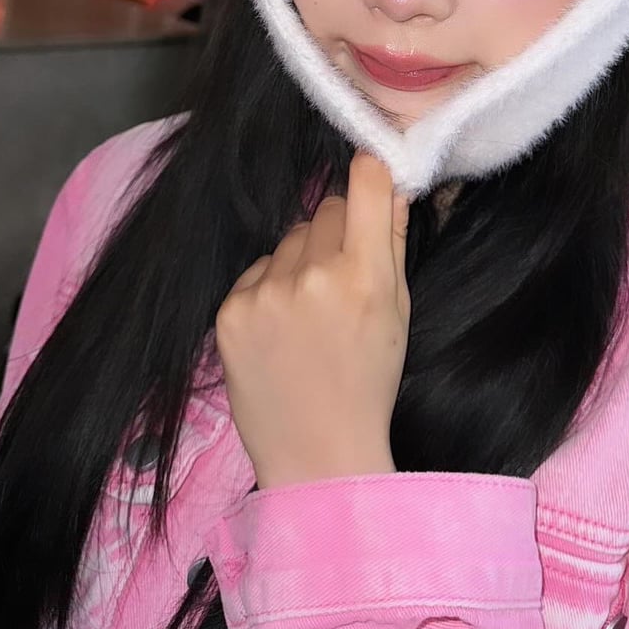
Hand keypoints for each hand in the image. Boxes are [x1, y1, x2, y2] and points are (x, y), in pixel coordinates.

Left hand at [217, 153, 409, 488]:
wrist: (317, 454)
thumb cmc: (369, 383)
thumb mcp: (398, 313)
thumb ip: (394, 242)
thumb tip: (392, 182)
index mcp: (364, 276)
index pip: (366, 182)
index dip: (371, 174)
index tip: (372, 178)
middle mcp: (312, 275)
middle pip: (326, 209)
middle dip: (338, 233)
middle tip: (343, 279)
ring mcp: (265, 293)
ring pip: (290, 239)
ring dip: (302, 261)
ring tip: (310, 314)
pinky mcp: (229, 310)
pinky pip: (257, 269)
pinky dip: (270, 288)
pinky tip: (282, 329)